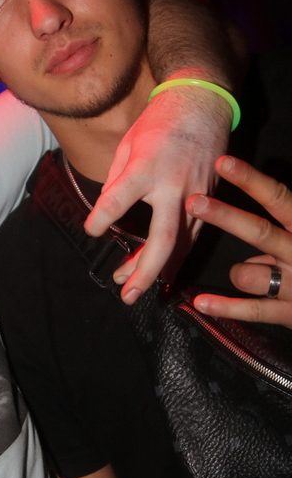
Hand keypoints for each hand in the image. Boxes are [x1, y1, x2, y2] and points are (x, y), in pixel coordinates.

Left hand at [85, 76, 231, 303]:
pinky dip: (174, 256)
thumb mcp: (126, 146)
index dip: (101, 219)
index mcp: (146, 166)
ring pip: (180, 243)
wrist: (202, 105)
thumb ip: (115, 182)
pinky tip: (158, 271)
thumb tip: (105, 212)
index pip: (118, 200)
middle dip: (143, 270)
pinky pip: (191, 236)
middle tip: (125, 294)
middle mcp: (174, 184)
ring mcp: (195, 194)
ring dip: (156, 270)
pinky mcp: (207, 200)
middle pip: (163, 237)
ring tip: (131, 288)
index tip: (91, 230)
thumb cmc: (157, 125)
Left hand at [186, 156, 291, 328]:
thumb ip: (282, 235)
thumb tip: (243, 238)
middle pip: (260, 232)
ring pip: (248, 275)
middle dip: (225, 216)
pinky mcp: (291, 313)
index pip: (280, 198)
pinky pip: (252, 310)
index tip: (224, 164)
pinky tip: (201, 303)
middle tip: (195, 202)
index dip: (251, 180)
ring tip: (248, 276)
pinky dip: (225, 306)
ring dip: (238, 273)